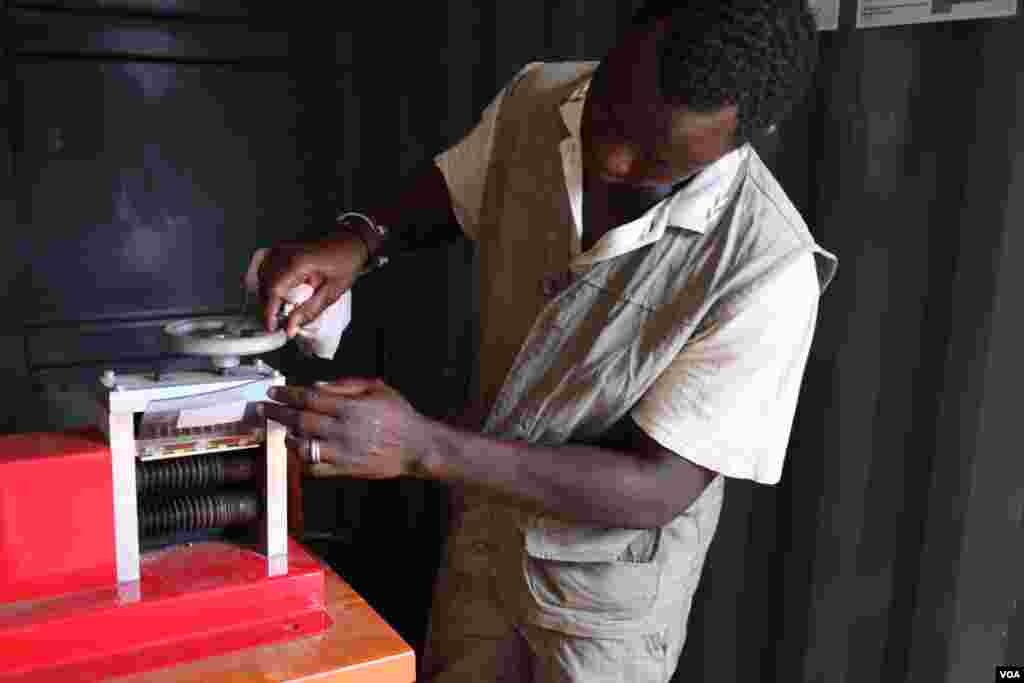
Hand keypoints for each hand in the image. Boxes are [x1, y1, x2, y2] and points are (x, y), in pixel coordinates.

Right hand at [254, 233, 367, 336]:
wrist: (350, 243)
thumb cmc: (345, 263)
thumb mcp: (332, 292)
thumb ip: (309, 311)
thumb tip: (290, 328)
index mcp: (298, 263)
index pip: (273, 291)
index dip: (269, 312)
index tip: (272, 327)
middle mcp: (284, 253)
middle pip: (264, 285)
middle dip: (268, 307)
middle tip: (279, 322)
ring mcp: (280, 249)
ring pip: (261, 278)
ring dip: (266, 296)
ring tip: (280, 309)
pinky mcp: (279, 249)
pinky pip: (263, 269)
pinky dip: (266, 284)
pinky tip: (277, 293)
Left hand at [258, 377, 434, 479]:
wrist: (418, 446)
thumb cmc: (400, 415)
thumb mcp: (377, 388)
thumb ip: (346, 385)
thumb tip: (316, 385)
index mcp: (350, 407)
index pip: (309, 399)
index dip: (287, 395)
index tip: (273, 392)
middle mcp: (343, 430)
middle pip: (300, 421)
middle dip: (277, 414)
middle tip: (263, 410)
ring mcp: (343, 452)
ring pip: (304, 447)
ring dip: (288, 438)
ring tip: (281, 433)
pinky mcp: (346, 470)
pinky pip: (316, 468)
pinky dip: (303, 461)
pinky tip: (299, 453)